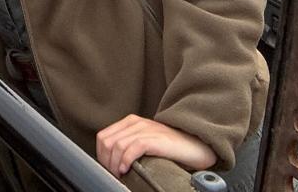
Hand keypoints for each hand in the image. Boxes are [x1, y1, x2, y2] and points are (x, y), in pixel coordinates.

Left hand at [95, 115, 216, 176]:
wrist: (196, 146)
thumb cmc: (171, 148)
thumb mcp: (145, 142)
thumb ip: (129, 145)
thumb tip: (111, 161)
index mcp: (131, 122)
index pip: (103, 137)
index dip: (101, 155)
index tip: (108, 168)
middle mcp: (136, 123)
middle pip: (107, 142)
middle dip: (106, 161)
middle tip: (114, 173)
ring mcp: (145, 129)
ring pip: (116, 146)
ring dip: (114, 164)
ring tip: (120, 174)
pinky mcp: (155, 139)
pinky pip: (132, 149)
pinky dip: (125, 161)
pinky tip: (127, 169)